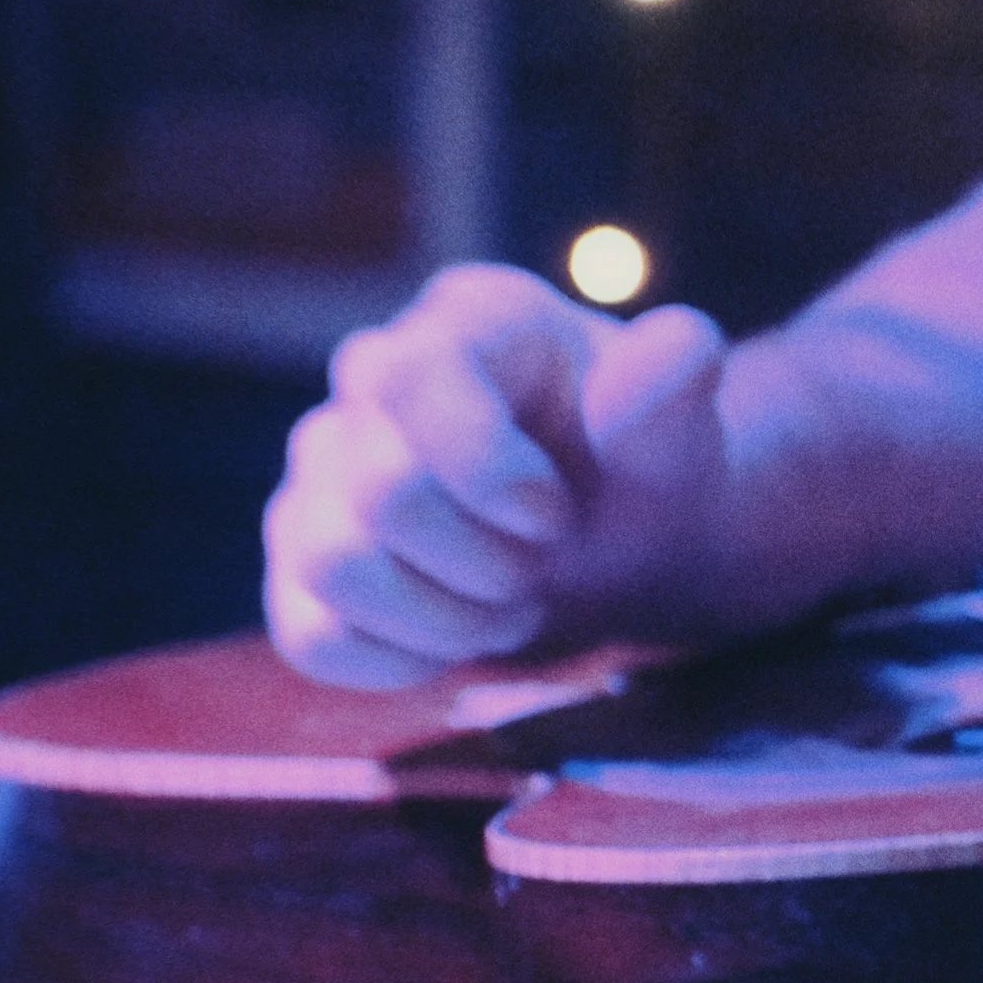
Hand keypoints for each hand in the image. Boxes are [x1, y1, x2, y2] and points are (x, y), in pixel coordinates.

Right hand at [263, 265, 728, 687]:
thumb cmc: (642, 474)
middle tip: (541, 565)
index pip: (412, 383)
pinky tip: (454, 640)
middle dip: (484, 561)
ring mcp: (324, 468)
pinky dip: (397, 661)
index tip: (555, 516)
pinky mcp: (302, 557)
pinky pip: (310, 634)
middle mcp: (372, 378)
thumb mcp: (677, 436)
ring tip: (506, 604)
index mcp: (468, 321)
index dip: (488, 475)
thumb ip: (673, 391)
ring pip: (333, 565)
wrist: (625, 544)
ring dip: (441, 616)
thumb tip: (680, 345)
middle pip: (382, 494)